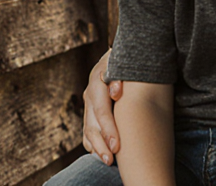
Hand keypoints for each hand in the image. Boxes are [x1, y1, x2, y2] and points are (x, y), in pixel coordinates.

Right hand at [81, 50, 123, 164]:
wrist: (119, 55)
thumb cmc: (128, 59)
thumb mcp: (125, 62)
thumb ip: (120, 75)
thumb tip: (116, 92)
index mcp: (98, 81)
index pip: (101, 109)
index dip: (108, 128)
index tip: (117, 145)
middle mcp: (90, 94)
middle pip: (92, 123)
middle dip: (102, 142)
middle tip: (111, 157)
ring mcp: (89, 104)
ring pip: (88, 129)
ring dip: (97, 147)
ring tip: (107, 161)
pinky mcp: (90, 111)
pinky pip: (87, 131)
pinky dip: (92, 144)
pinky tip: (99, 154)